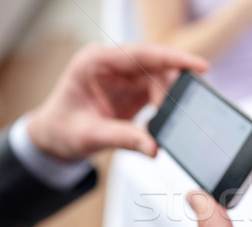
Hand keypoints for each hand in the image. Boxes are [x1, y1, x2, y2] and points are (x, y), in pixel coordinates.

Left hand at [28, 43, 207, 159]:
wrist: (53, 137)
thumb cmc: (62, 129)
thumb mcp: (90, 136)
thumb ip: (124, 139)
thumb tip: (154, 147)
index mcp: (96, 62)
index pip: (142, 54)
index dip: (173, 58)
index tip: (198, 66)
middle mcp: (112, 64)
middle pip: (155, 66)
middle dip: (171, 89)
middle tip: (178, 114)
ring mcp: (123, 75)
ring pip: (160, 78)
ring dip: (168, 100)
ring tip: (167, 121)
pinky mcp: (133, 88)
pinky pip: (158, 90)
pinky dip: (165, 105)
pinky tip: (165, 118)